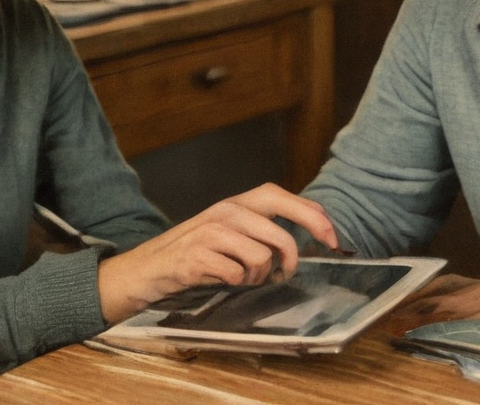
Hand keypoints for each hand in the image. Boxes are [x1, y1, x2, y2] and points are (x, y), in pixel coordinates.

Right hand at [96, 183, 338, 322]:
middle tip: (285, 272)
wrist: (147, 269)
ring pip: (260, 258)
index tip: (332, 239)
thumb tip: (309, 234)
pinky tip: (220, 280)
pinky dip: (234, 283)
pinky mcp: (197, 256)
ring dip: (256, 276)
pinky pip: (237, 275)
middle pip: (278, 233)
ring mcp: (210, 233)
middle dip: (290, 258)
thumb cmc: (194, 252)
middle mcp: (224, 212)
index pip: (280, 196)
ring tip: (240, 276)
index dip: (312, 215)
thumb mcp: (228, 232)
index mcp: (235, 203)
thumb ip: (260, 228)